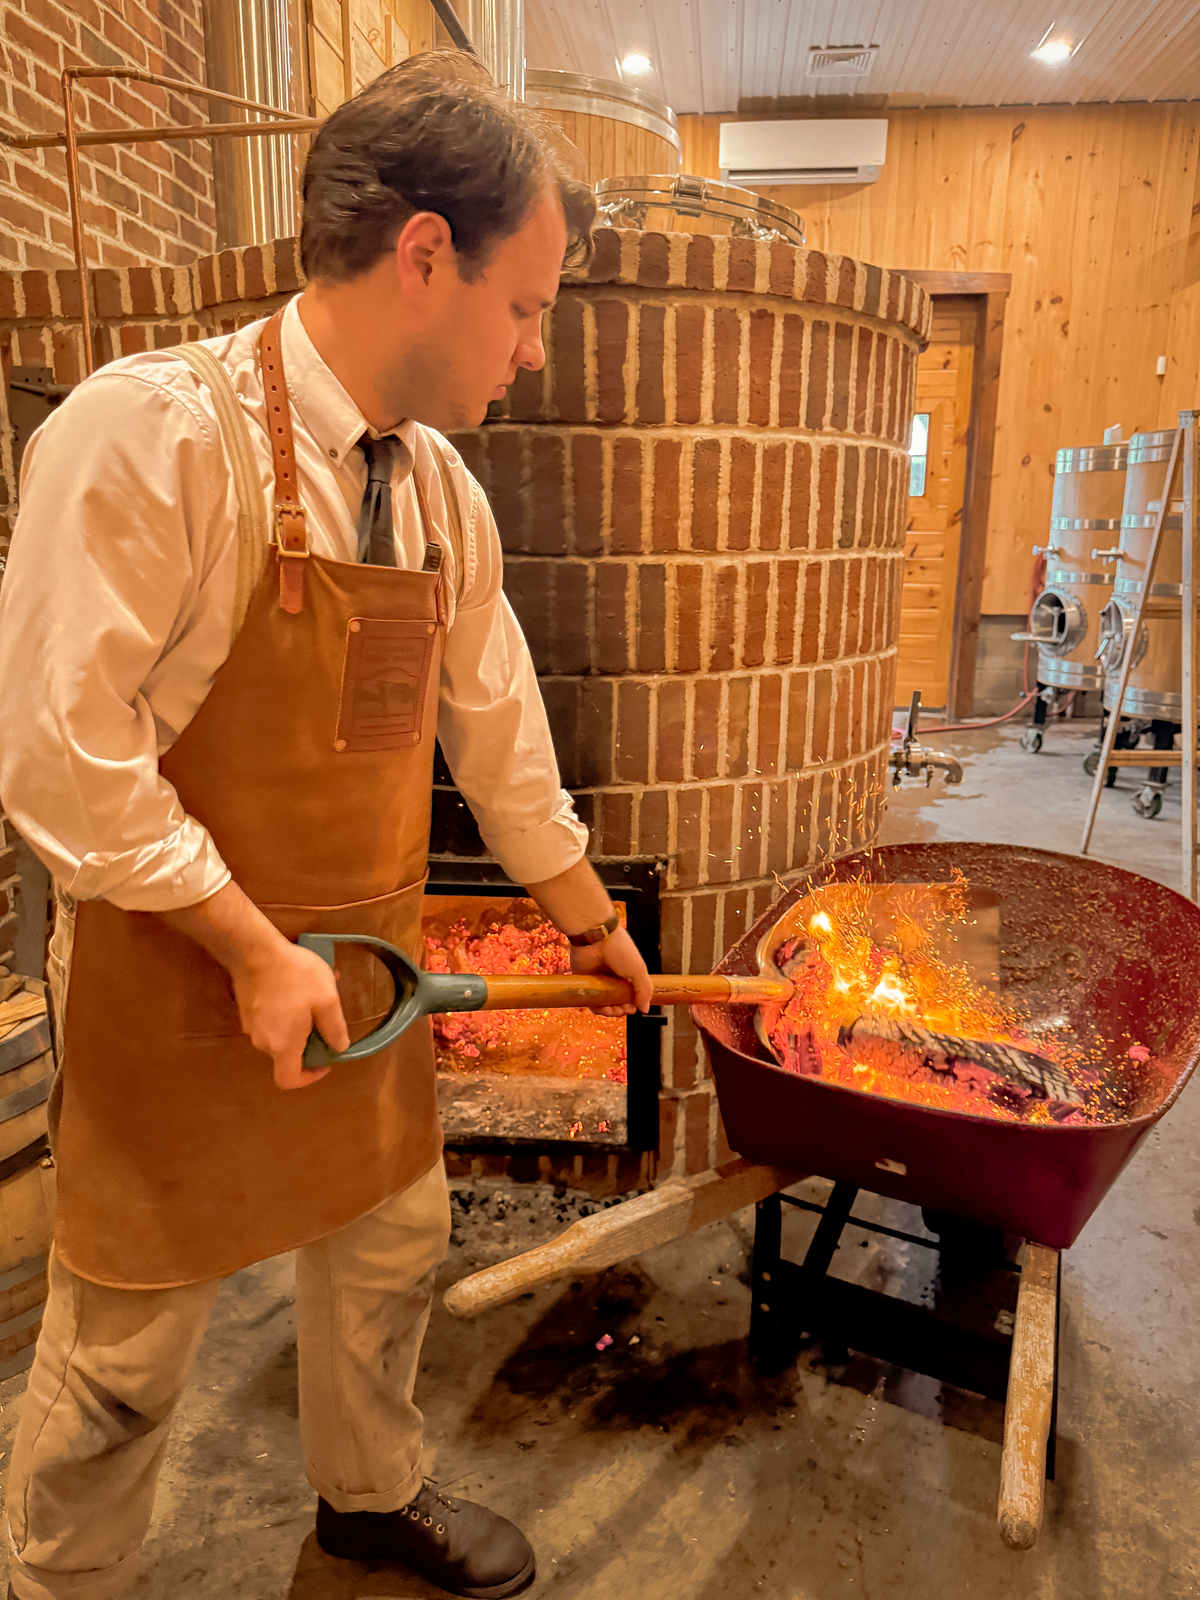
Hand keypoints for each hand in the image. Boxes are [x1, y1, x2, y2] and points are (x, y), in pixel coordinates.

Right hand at [229, 940, 349, 1090]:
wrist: (254, 950)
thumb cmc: (294, 975)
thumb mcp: (326, 999)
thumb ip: (335, 1028)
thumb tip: (340, 1047)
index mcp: (283, 1045)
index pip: (289, 1080)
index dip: (309, 1077)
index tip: (324, 1061)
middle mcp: (262, 1041)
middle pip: (286, 1055)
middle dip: (309, 1041)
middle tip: (324, 1017)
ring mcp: (250, 1025)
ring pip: (280, 1034)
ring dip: (299, 1022)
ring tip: (315, 995)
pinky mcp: (246, 1009)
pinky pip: (270, 1020)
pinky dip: (286, 1012)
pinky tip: (298, 986)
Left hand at [569, 926, 653, 1015]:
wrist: (596, 938)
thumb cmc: (619, 949)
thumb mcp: (638, 970)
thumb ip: (644, 990)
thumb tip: (645, 1009)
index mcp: (627, 973)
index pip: (632, 994)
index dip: (634, 1003)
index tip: (635, 1007)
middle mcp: (613, 978)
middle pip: (618, 1001)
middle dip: (623, 1008)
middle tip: (625, 1009)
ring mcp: (599, 981)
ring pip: (605, 1003)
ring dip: (611, 1011)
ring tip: (615, 1010)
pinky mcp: (585, 983)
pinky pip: (591, 1001)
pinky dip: (599, 1008)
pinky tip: (606, 1009)